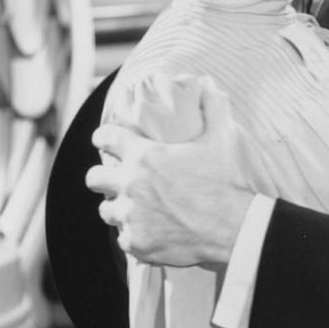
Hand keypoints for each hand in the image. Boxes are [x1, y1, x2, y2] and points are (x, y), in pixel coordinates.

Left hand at [85, 78, 251, 266]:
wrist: (235, 228)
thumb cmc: (226, 181)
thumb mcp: (221, 138)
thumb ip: (212, 107)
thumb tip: (209, 84)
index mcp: (144, 155)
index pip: (104, 137)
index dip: (104, 137)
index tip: (107, 140)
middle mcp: (130, 185)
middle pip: (93, 178)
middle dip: (102, 177)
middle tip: (116, 180)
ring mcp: (131, 216)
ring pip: (106, 210)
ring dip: (117, 208)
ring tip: (133, 210)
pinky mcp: (138, 243)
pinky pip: (124, 239)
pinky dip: (135, 236)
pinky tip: (150, 233)